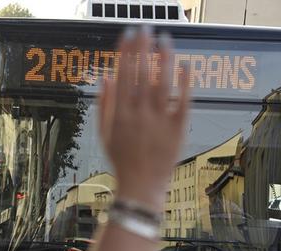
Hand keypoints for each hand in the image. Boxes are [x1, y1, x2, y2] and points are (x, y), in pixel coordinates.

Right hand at [98, 26, 189, 211]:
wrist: (141, 185)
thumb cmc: (121, 160)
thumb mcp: (103, 135)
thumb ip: (103, 106)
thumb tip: (106, 80)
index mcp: (119, 114)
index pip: (122, 75)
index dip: (125, 53)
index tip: (127, 35)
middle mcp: (139, 114)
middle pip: (141, 74)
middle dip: (141, 49)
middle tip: (144, 28)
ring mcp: (159, 120)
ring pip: (162, 83)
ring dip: (163, 59)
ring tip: (164, 40)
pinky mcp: (177, 128)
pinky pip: (182, 101)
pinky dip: (184, 83)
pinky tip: (184, 66)